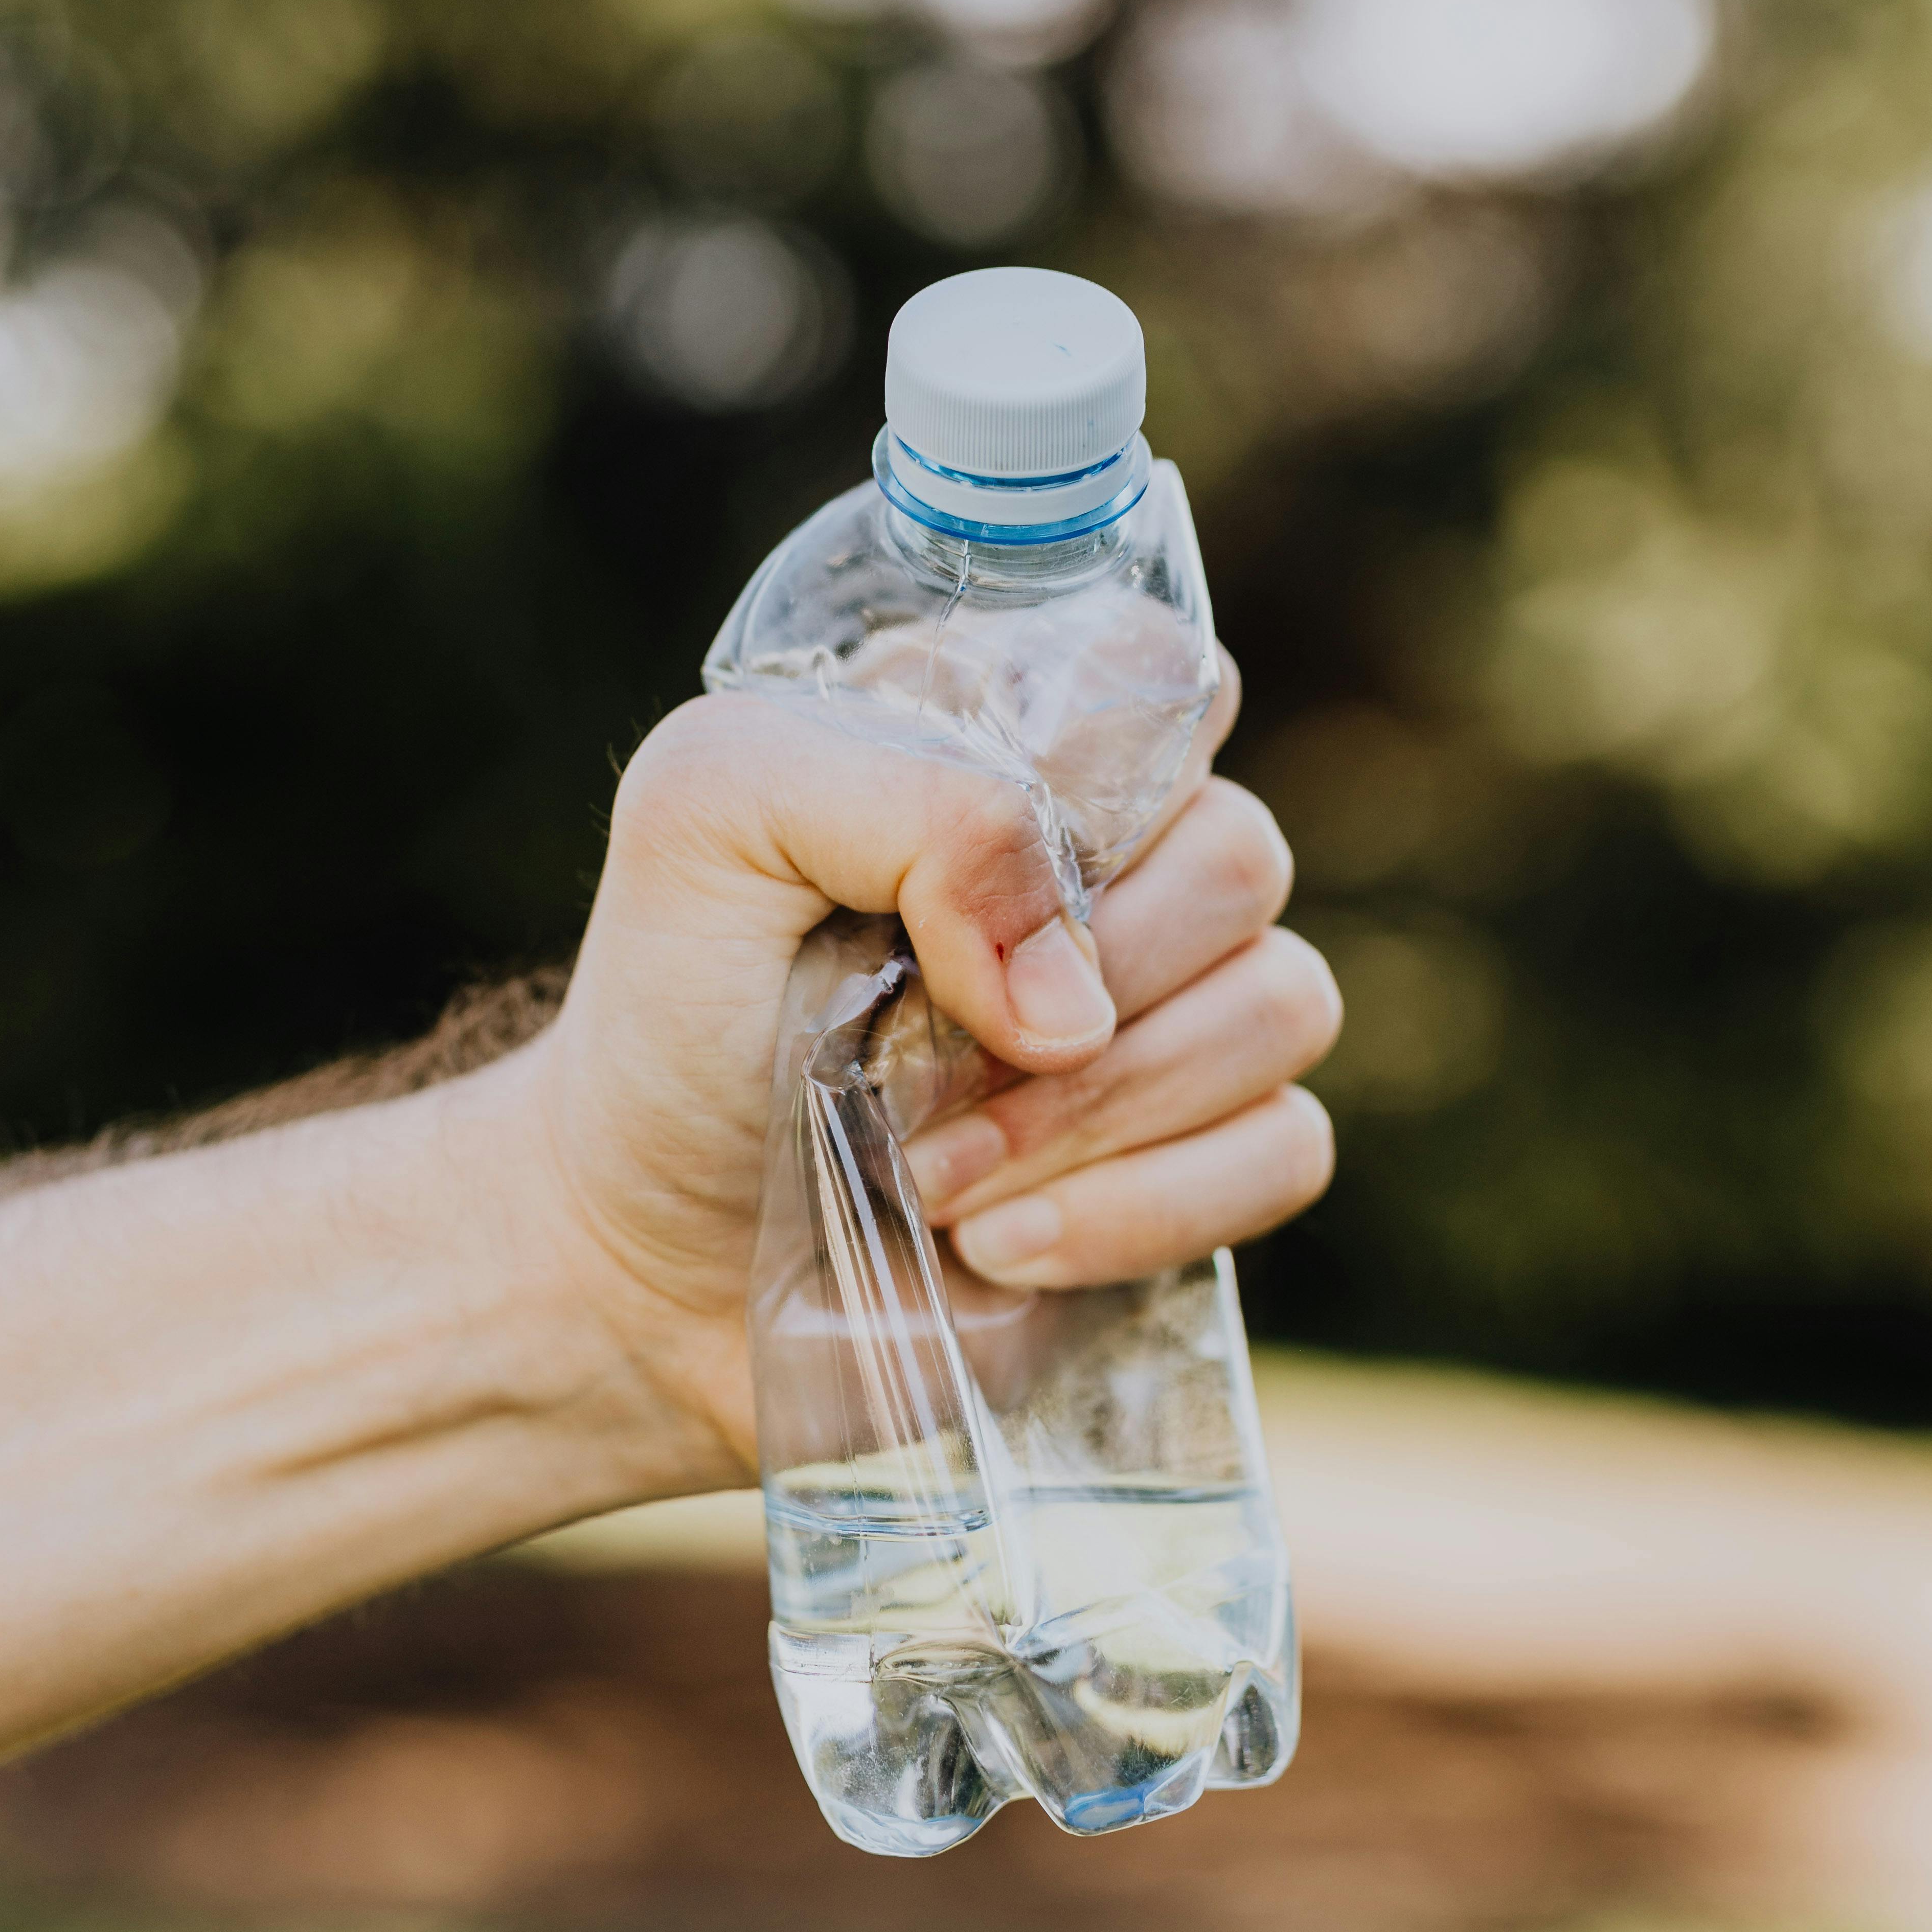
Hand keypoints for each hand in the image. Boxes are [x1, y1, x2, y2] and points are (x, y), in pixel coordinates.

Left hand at [522, 673, 1339, 1483]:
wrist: (644, 1254)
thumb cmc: (671, 1014)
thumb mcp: (711, 821)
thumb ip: (902, 798)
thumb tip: (1072, 984)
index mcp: (1014, 748)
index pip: (1167, 677)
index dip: (1115, 766)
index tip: (997, 856)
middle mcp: (1121, 866)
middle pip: (1242, 856)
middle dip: (1093, 978)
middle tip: (921, 1061)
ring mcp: (1176, 1019)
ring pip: (1283, 1008)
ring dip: (1095, 1113)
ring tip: (932, 1176)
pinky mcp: (1201, 1166)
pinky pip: (1287, 1154)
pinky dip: (1143, 1210)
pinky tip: (999, 1246)